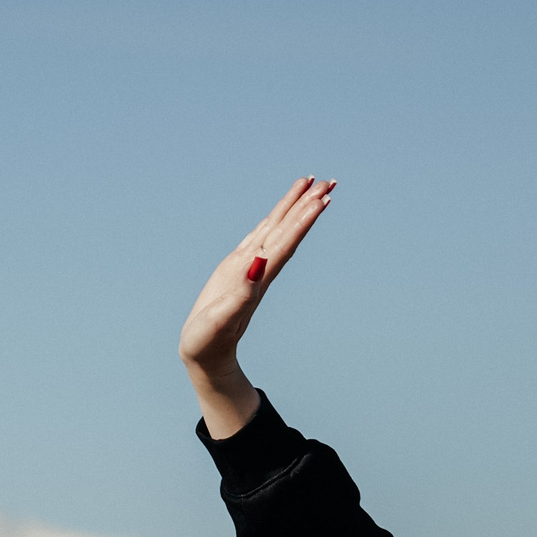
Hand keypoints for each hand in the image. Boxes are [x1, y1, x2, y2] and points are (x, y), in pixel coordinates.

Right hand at [179, 177, 336, 436]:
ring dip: (295, 207)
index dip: (302, 222)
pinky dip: (273, 220)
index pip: (285, 244)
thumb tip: (258, 264)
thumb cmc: (209, 342)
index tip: (321, 200)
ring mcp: (249, 267)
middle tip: (330, 181)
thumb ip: (241, 294)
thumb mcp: (221, 320)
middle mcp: (259, 269)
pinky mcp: (237, 267)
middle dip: (307, 206)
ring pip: (276, 230)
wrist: (206, 355)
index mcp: (256, 279)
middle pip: (288, 232)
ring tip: (312, 184)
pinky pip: (259, 236)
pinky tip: (282, 210)